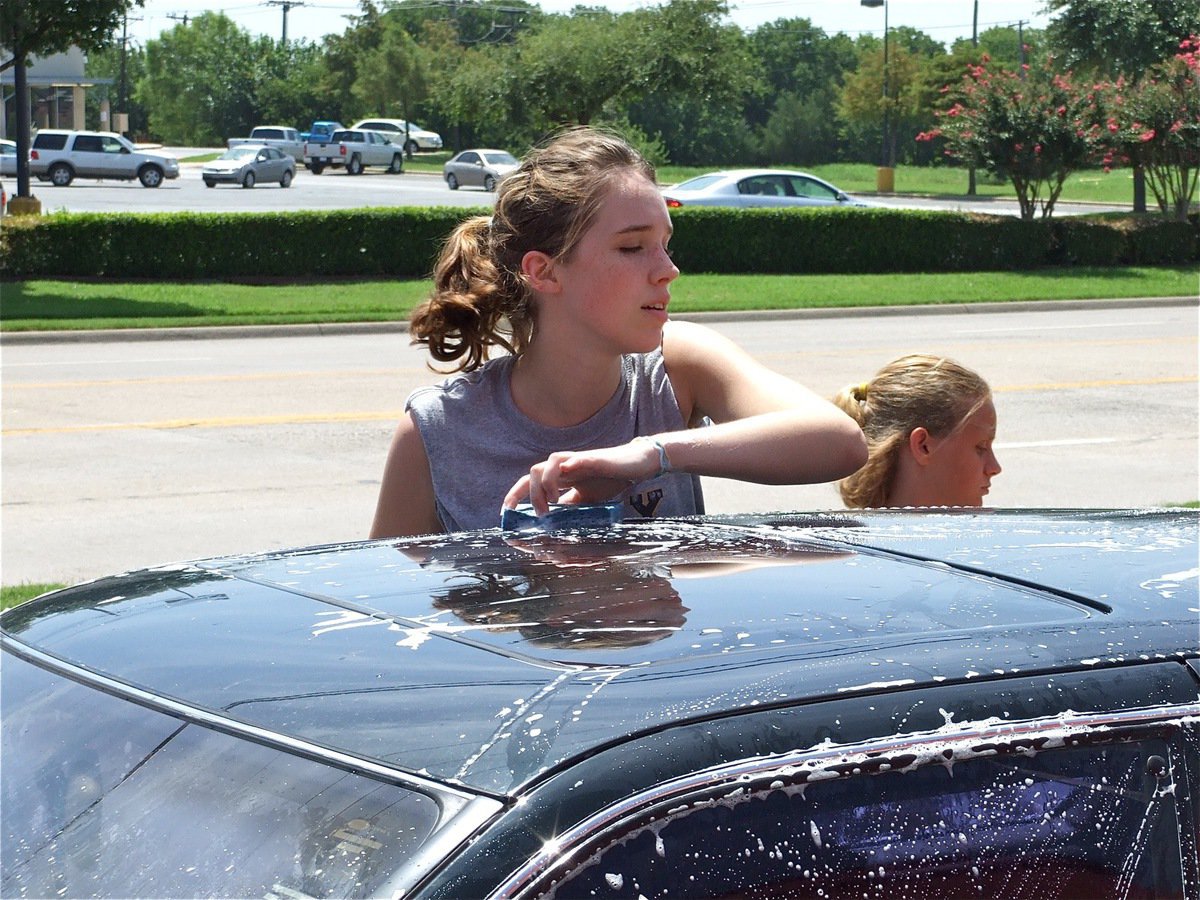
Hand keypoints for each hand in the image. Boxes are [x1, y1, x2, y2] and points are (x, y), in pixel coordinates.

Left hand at [502, 440, 661, 515]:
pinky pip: (567, 461)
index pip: (530, 483)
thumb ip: (569, 509)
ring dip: (541, 488)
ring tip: (550, 506)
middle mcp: (562, 467)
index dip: (515, 495)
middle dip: (525, 495)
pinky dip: (559, 475)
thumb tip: (554, 525)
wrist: (635, 465)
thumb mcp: (586, 501)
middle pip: (531, 474)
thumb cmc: (610, 480)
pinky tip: (562, 492)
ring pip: (543, 466)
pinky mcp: (588, 458)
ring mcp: (574, 461)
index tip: (506, 513)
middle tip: (538, 516)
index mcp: (560, 477)